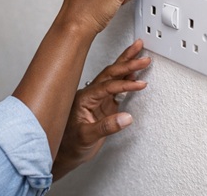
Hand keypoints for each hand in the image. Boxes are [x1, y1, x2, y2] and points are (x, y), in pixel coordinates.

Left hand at [52, 39, 150, 179]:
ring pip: (113, 77)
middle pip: (110, 73)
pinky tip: (135, 74)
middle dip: (127, 62)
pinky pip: (117, 88)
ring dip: (126, 65)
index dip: (124, 84)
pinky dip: (127, 79)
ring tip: (139, 54)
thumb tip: (126, 118)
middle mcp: (91, 94)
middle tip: (141, 54)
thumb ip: (106, 127)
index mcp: (84, 98)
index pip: (107, 86)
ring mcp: (98, 99)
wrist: (65, 152)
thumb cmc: (70, 143)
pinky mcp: (104, 105)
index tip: (139, 83)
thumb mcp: (87, 136)